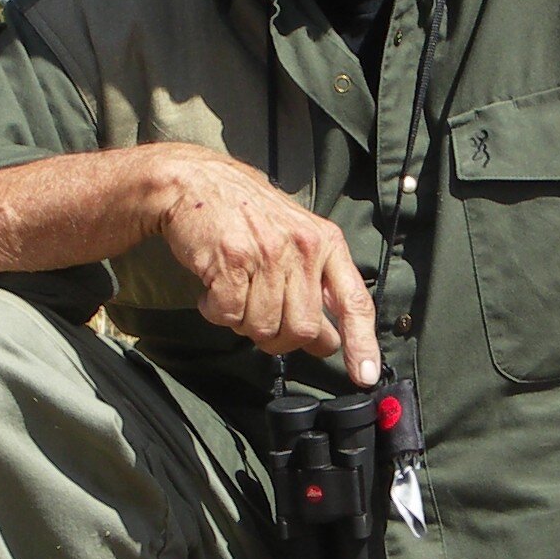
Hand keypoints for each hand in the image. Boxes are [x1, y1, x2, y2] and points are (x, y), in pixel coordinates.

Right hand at [143, 145, 378, 379]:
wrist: (195, 182)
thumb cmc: (246, 215)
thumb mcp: (295, 239)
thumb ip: (314, 286)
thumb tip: (328, 341)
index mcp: (326, 243)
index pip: (354, 301)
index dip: (361, 343)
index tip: (364, 375)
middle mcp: (303, 247)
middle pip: (302, 329)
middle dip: (278, 338)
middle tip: (259, 317)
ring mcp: (267, 253)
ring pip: (262, 327)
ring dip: (242, 323)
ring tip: (234, 292)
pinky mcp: (231, 260)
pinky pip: (228, 315)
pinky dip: (216, 312)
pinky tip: (213, 289)